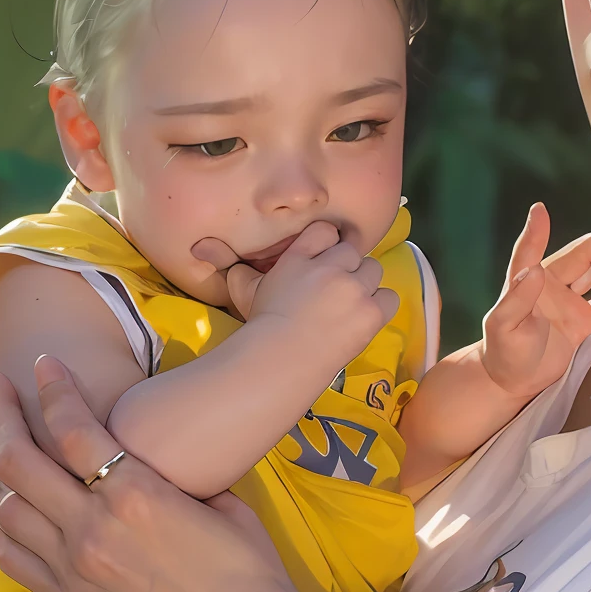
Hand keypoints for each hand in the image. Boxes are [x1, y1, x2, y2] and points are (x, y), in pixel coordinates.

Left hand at [0, 356, 295, 591]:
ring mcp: (76, 571)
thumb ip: (175, 478)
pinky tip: (2, 509)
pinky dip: (1, 528)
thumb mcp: (222, 502)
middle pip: (21, 461)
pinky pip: (16, 559)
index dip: (52, 390)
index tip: (41, 364)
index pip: (75, 427)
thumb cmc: (250, 569)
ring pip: (7, 511)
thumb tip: (153, 462)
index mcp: (138, 494)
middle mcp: (94, 528)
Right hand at [192, 221, 398, 371]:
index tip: (325, 262)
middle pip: (353, 250)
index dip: (328, 245)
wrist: (279, 360)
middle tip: (337, 290)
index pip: (325, 231)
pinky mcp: (369, 311)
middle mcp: (329, 267)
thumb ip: (233, 266)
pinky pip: (388, 296)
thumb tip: (201, 247)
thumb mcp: (244, 291)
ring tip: (351, 304)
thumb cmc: (260, 326)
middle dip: (347, 267)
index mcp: (300, 257)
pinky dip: (379, 305)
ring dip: (365, 284)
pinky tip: (363, 317)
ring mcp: (352, 288)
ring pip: (373, 270)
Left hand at [481, 203, 590, 405]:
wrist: (514, 378)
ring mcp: (567, 303)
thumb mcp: (503, 327)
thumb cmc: (503, 350)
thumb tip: (533, 270)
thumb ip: (516, 299)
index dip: (535, 232)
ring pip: (588, 274)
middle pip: (574, 258)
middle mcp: (549, 287)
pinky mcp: (581, 322)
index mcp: (526, 283)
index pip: (530, 251)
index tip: (539, 210)